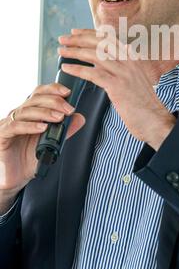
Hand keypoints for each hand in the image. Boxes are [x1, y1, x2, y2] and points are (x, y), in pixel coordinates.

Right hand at [0, 83, 84, 208]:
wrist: (14, 178)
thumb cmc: (29, 158)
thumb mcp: (51, 143)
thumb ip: (65, 130)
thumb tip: (80, 118)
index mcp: (30, 112)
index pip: (40, 93)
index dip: (53, 89)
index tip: (68, 92)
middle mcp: (18, 115)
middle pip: (35, 99)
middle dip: (55, 101)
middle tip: (69, 109)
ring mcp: (8, 124)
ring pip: (26, 111)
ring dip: (45, 112)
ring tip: (59, 118)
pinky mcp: (2, 135)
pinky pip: (15, 127)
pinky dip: (30, 126)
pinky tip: (42, 127)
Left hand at [58, 29, 175, 150]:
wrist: (155, 120)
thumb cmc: (142, 104)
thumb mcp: (133, 79)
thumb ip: (119, 68)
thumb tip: (99, 62)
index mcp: (132, 57)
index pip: (108, 38)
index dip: (89, 33)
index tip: (75, 31)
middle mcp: (129, 61)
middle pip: (99, 42)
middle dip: (78, 38)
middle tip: (63, 38)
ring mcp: (124, 72)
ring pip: (95, 55)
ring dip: (75, 51)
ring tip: (61, 52)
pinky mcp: (118, 85)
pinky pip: (93, 73)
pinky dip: (78, 69)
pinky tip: (67, 68)